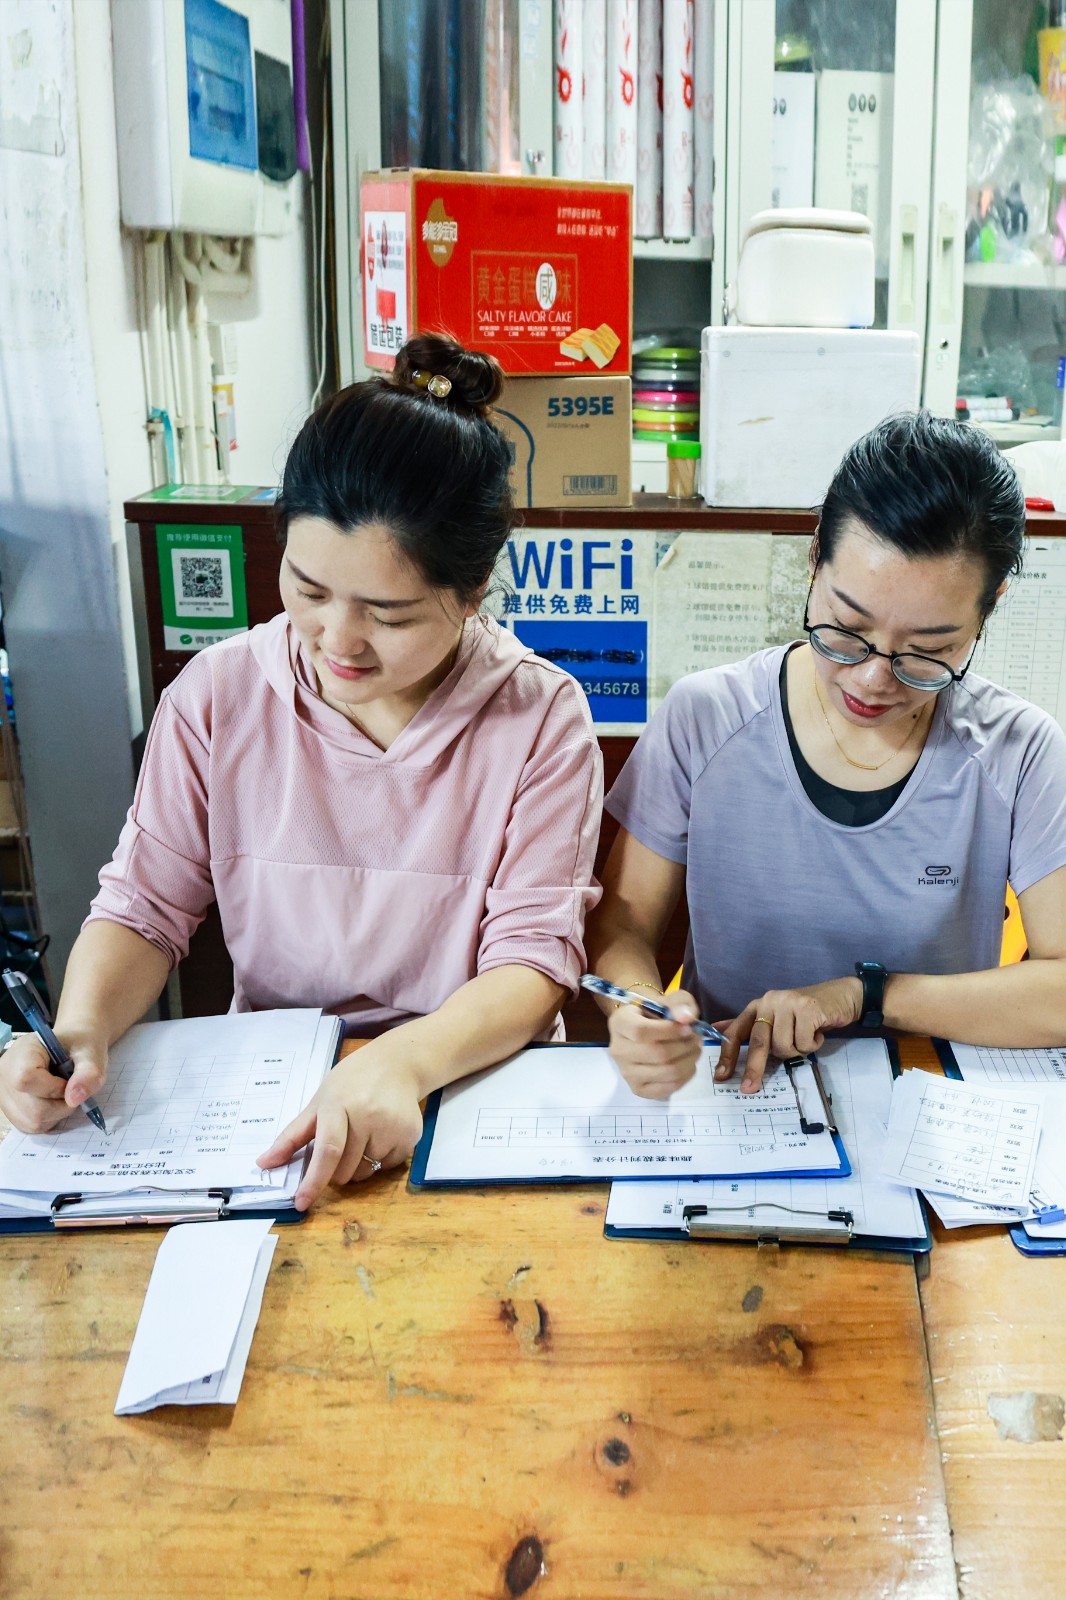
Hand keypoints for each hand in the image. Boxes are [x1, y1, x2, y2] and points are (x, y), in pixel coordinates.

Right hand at [0, 1029, 108, 1133]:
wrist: (71, 1045)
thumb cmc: (79, 1045)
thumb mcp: (90, 1052)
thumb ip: (88, 1073)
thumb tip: (75, 1099)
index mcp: (22, 1052)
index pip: (26, 1079)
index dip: (54, 1088)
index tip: (69, 1080)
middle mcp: (6, 1075)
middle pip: (32, 1108)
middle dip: (62, 1104)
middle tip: (71, 1087)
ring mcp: (5, 1095)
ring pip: (32, 1121)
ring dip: (57, 1113)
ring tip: (62, 1092)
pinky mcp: (11, 1111)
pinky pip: (32, 1126)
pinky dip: (50, 1118)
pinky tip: (54, 1100)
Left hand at [257, 1042, 424, 1210]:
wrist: (397, 1063)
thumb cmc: (351, 1082)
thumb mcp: (319, 1101)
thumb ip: (292, 1135)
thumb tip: (263, 1163)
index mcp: (339, 1105)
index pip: (327, 1150)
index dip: (313, 1181)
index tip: (301, 1203)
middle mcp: (368, 1116)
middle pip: (344, 1170)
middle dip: (335, 1169)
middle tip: (341, 1142)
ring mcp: (392, 1127)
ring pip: (365, 1173)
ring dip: (358, 1165)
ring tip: (363, 1134)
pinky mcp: (411, 1136)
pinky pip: (387, 1167)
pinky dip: (380, 1159)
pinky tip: (382, 1134)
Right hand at [607, 989, 702, 1099]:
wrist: (645, 1030)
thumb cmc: (656, 1013)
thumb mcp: (669, 1000)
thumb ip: (680, 1004)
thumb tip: (687, 1018)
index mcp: (619, 1023)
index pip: (641, 1031)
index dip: (670, 1031)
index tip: (688, 1028)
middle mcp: (618, 1050)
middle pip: (657, 1054)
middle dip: (685, 1046)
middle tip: (697, 1039)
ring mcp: (626, 1072)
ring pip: (666, 1072)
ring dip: (689, 1061)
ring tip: (695, 1050)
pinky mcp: (638, 1089)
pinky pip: (668, 1088)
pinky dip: (685, 1076)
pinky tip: (688, 1064)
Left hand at [713, 977, 863, 1093]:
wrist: (841, 996)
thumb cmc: (807, 1012)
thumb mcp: (778, 1018)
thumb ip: (752, 1026)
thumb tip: (719, 1030)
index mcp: (758, 1006)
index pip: (737, 1032)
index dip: (727, 1055)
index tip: (721, 1076)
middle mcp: (769, 1001)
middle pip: (758, 1042)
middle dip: (754, 1068)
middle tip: (750, 1089)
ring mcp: (788, 1003)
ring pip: (784, 1046)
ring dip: (797, 1050)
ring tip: (806, 1037)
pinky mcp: (807, 1008)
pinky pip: (804, 1043)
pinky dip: (813, 1044)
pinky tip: (818, 1032)